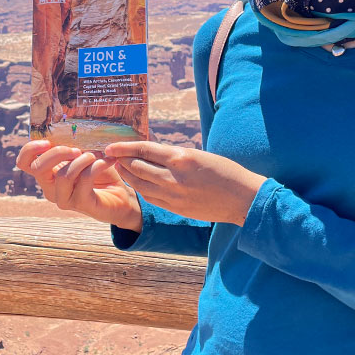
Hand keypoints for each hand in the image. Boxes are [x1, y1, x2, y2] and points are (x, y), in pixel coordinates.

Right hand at [16, 140, 141, 230]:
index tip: (47, 141)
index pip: (24, 162)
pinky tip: (107, 161)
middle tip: (76, 149)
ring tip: (96, 155)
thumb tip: (71, 125)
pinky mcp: (81, 204)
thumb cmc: (101, 173)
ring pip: (63, 175)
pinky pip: (84, 180)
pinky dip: (96, 166)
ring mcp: (64, 198)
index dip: (29, 149)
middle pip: (37, 168)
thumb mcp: (85, 154)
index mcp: (47, 173)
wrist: (122, 196)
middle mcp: (51, 188)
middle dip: (57, 153)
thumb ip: (73, 144)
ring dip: (81, 160)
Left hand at [103, 141, 267, 225]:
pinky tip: (138, 183)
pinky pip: (150, 197)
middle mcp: (173, 177)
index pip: (143, 149)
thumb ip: (174, 155)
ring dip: (127, 175)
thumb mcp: (198, 154)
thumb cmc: (224, 171)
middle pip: (136, 167)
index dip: (124, 147)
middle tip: (112, 155)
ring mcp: (173, 195)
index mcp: (180, 158)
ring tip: (121, 168)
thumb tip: (151, 152)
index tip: (111, 146)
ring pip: (140, 184)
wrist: (242, 198)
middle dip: (121, 160)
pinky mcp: (176, 208)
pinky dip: (141, 188)